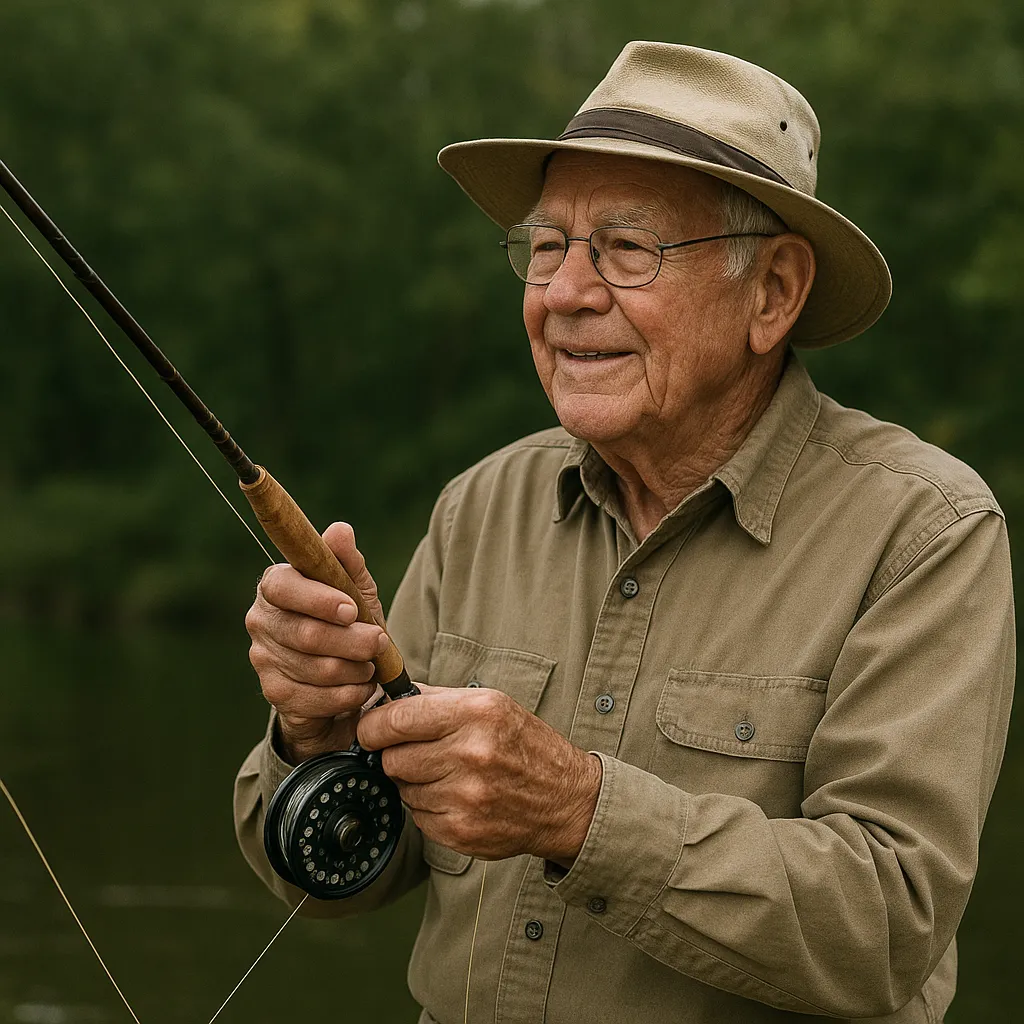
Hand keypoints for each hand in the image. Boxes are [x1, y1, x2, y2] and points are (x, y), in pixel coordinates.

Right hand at [246, 522, 389, 763]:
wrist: (341, 674)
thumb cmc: (347, 621)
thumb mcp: (355, 588)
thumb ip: (347, 561)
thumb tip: (340, 531)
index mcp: (276, 586)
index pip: (283, 587)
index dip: (318, 599)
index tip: (351, 609)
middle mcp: (261, 620)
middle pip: (306, 634)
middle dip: (352, 640)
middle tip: (379, 641)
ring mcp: (263, 659)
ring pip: (316, 668)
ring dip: (355, 669)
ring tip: (370, 665)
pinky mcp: (275, 694)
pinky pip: (318, 698)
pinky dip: (350, 693)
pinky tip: (360, 687)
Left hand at [357, 684, 601, 865]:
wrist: (565, 800)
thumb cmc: (525, 746)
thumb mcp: (491, 704)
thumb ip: (435, 699)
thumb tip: (384, 699)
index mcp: (477, 714)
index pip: (396, 720)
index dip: (373, 725)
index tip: (371, 729)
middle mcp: (471, 754)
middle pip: (392, 758)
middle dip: (398, 755)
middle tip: (422, 752)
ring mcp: (466, 798)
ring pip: (402, 789)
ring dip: (416, 783)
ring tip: (450, 775)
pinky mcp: (461, 832)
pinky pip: (417, 817)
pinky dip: (430, 808)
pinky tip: (458, 798)